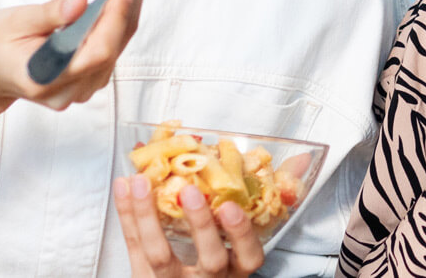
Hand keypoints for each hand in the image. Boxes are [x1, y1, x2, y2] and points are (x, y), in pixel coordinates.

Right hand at [0, 0, 146, 110]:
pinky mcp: (92, 79)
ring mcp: (84, 88)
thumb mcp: (12, 23)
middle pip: (113, 43)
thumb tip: (82, 1)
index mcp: (46, 79)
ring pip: (119, 42)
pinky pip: (115, 43)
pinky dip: (121, 13)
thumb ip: (48, 14)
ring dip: (129, 1)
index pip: (95, 51)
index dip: (114, 19)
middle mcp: (72, 89)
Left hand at [114, 175, 264, 277]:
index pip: (248, 256)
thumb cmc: (222, 258)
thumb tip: (301, 159)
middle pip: (209, 258)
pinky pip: (133, 247)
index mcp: (237, 269)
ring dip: (148, 216)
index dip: (240, 233)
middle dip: (200, 225)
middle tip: (190, 192)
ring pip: (161, 255)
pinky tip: (124, 187)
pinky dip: (127, 214)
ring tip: (142, 182)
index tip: (231, 207)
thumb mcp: (244, 241)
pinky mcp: (143, 276)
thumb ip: (268, 201)